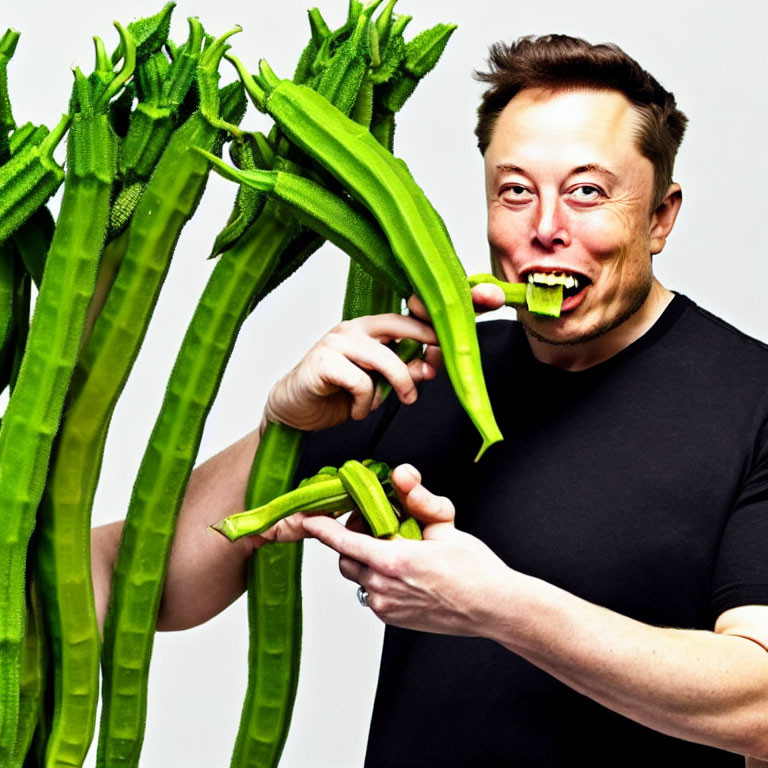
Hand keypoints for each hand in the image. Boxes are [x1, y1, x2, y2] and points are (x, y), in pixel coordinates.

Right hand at [263, 282, 506, 433]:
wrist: (293, 409)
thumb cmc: (337, 393)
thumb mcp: (380, 384)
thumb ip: (406, 371)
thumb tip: (434, 363)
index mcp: (372, 327)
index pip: (411, 313)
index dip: (441, 312)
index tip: (479, 303)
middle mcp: (356, 327)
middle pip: (403, 325)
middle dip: (428, 344)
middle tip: (431, 370)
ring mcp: (337, 341)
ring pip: (386, 357)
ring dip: (397, 385)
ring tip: (389, 403)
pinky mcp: (322, 362)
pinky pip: (362, 382)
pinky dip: (366, 403)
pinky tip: (356, 411)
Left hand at [302, 464, 512, 635]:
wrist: (493, 607)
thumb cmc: (474, 569)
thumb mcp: (445, 526)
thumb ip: (417, 499)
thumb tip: (402, 475)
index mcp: (394, 561)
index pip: (344, 540)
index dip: (322, 529)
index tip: (308, 518)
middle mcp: (383, 586)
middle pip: (346, 557)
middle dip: (351, 539)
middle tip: (375, 525)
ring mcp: (385, 606)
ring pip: (356, 575)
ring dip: (365, 559)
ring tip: (393, 548)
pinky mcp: (391, 618)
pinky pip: (370, 592)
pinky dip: (376, 577)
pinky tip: (403, 571)